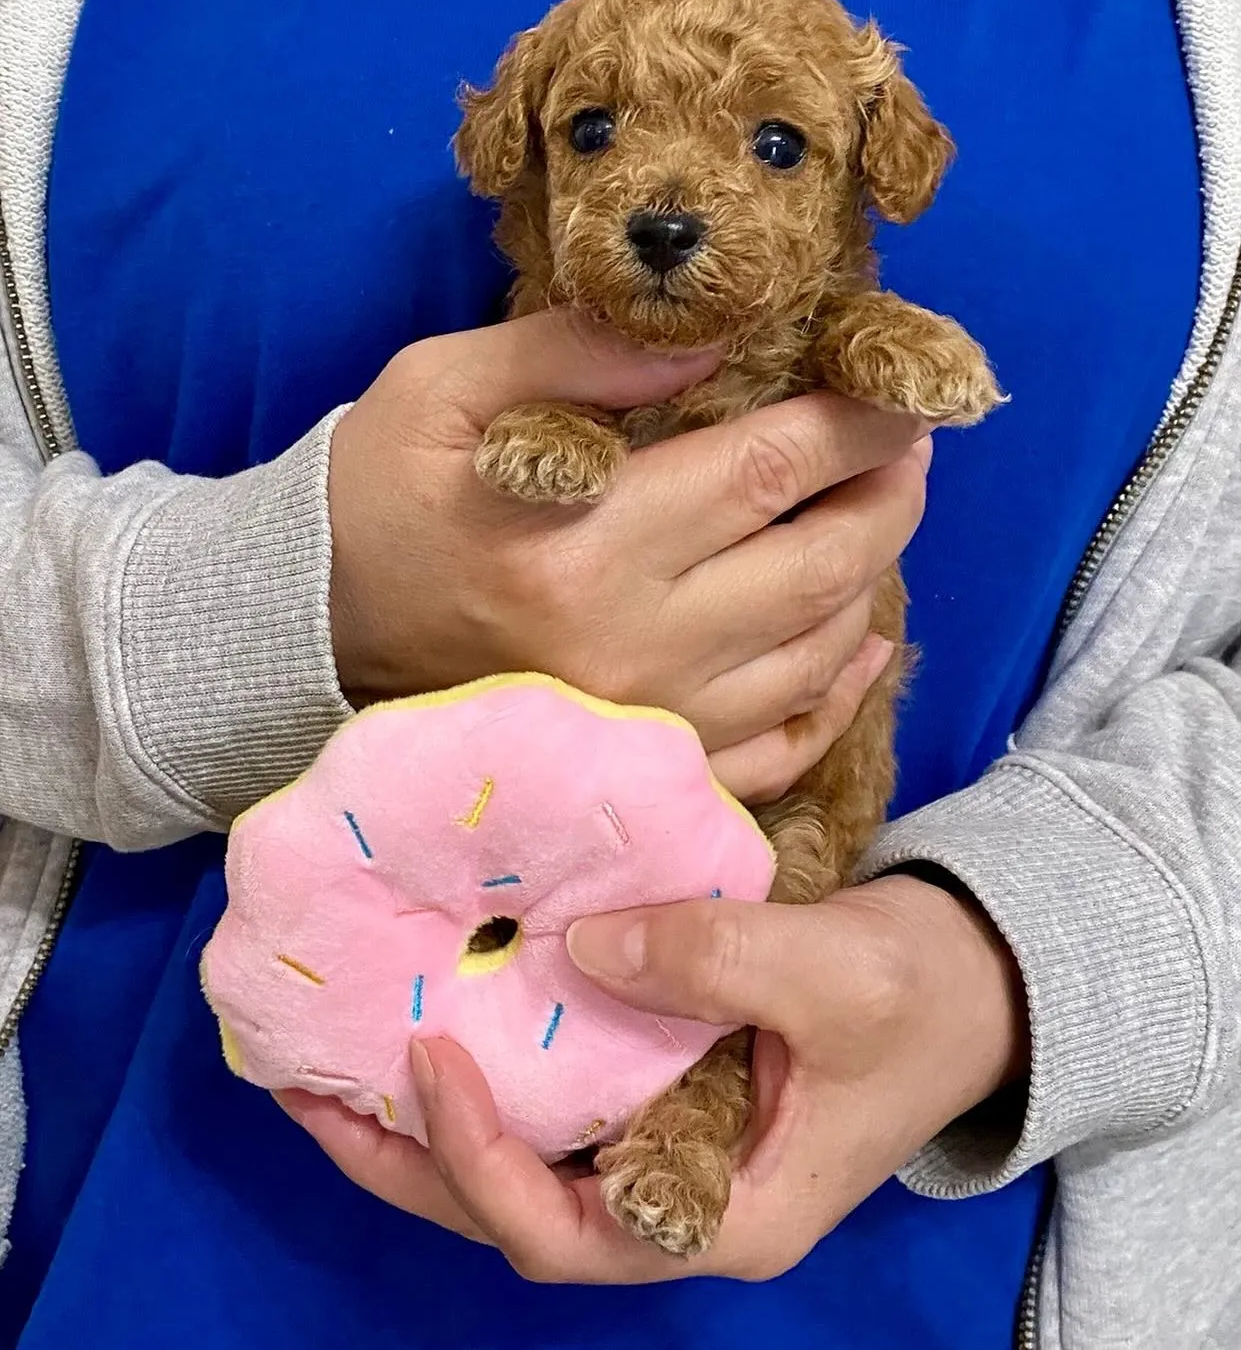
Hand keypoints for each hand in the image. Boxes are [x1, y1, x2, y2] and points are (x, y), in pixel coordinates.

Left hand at [276, 874, 1027, 1281]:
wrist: (982, 978)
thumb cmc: (922, 997)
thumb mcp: (832, 977)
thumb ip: (711, 961)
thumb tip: (578, 942)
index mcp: (722, 1217)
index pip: (567, 1230)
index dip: (481, 1162)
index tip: (429, 1059)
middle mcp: (678, 1201)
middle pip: (516, 1212)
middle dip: (407, 1162)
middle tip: (306, 1089)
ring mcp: (668, 1148)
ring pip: (526, 1162)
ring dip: (427, 1124)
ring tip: (334, 1062)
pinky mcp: (664, 1090)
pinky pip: (557, 1100)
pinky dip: (491, 1071)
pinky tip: (436, 1013)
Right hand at [328, 307, 928, 801]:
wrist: (312, 634)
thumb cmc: (378, 499)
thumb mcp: (442, 390)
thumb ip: (574, 353)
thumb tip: (714, 339)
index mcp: (586, 544)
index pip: (768, 468)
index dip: (855, 419)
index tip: (898, 380)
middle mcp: (634, 646)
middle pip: (820, 567)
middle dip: (890, 493)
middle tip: (908, 443)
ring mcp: (649, 723)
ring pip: (816, 653)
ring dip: (873, 575)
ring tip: (880, 511)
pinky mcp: (645, 769)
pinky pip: (781, 746)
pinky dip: (840, 691)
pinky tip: (859, 638)